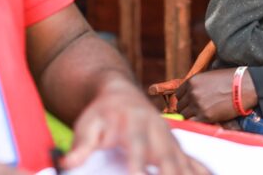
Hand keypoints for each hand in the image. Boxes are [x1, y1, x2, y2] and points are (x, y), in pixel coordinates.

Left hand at [63, 77, 208, 174]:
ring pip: (185, 165)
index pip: (137, 149)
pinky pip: (196, 164)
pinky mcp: (177, 148)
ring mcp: (170, 141)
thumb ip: (80, 145)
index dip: (139, 167)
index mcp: (133, 125)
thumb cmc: (102, 114)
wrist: (120, 95)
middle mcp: (156, 132)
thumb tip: (66, 163)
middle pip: (168, 160)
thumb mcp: (87, 125)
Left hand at [175, 68, 256, 122]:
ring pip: (184, 115)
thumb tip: (192, 95)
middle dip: (187, 109)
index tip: (190, 104)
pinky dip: (196, 124)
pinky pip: (193, 123)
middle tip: (196, 112)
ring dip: (191, 117)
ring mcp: (197, 104)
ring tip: (201, 117)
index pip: (179, 94)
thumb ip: (198, 85)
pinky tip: (203, 122)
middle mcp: (192, 92)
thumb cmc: (230, 80)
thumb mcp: (209, 77)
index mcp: (192, 81)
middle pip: (180, 106)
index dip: (184, 100)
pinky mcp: (205, 116)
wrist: (244, 86)